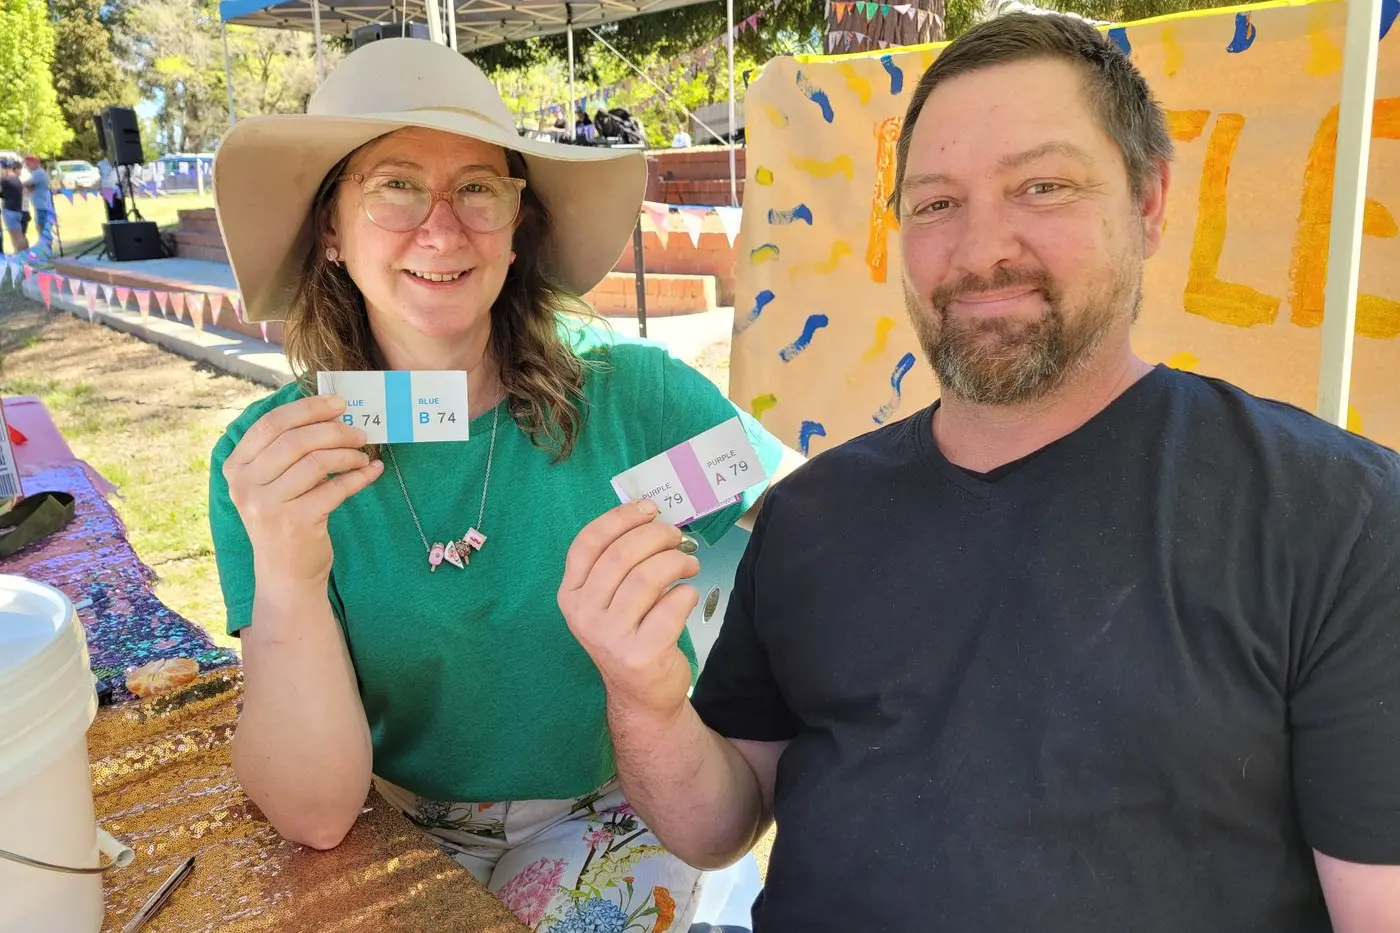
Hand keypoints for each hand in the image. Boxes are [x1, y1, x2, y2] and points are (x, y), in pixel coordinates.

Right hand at [222, 394, 382, 586]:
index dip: (307, 408)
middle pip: (295, 440)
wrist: (285, 574)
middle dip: (334, 431)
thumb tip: (330, 414)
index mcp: (237, 467)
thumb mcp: (270, 484)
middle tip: (359, 432)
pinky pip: (335, 488)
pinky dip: (359, 476)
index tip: (338, 404)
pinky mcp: (296, 522)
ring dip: (348, 454)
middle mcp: (246, 485)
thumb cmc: (284, 520)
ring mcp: (268, 505)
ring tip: (362, 456)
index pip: (271, 423)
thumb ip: (286, 452)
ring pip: (316, 462)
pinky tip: (372, 471)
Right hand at [560, 500, 700, 721]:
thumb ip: (618, 562)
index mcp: (571, 594)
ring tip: (689, 565)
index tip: (649, 509)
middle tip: (678, 538)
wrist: (641, 694)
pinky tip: (688, 595)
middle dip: (657, 536)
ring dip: (677, 562)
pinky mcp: (641, 654)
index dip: (621, 518)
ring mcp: (610, 637)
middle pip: (622, 555)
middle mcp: (583, 614)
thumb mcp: (609, 599)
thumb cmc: (629, 634)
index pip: (589, 542)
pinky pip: (671, 606)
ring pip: (648, 577)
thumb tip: (651, 515)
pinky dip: (687, 593)